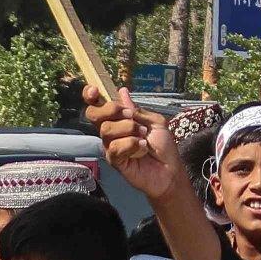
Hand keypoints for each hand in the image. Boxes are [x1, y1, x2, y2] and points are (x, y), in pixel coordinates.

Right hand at [87, 84, 189, 204]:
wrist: (170, 169)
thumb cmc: (163, 146)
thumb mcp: (155, 121)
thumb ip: (137, 109)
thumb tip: (122, 92)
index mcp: (118, 119)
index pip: (97, 105)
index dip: (90, 96)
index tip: (93, 90)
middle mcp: (111, 131)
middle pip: (94, 115)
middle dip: (110, 110)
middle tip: (129, 115)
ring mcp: (110, 145)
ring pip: (107, 129)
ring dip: (128, 129)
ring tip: (143, 136)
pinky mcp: (114, 160)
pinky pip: (115, 147)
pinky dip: (131, 144)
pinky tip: (142, 147)